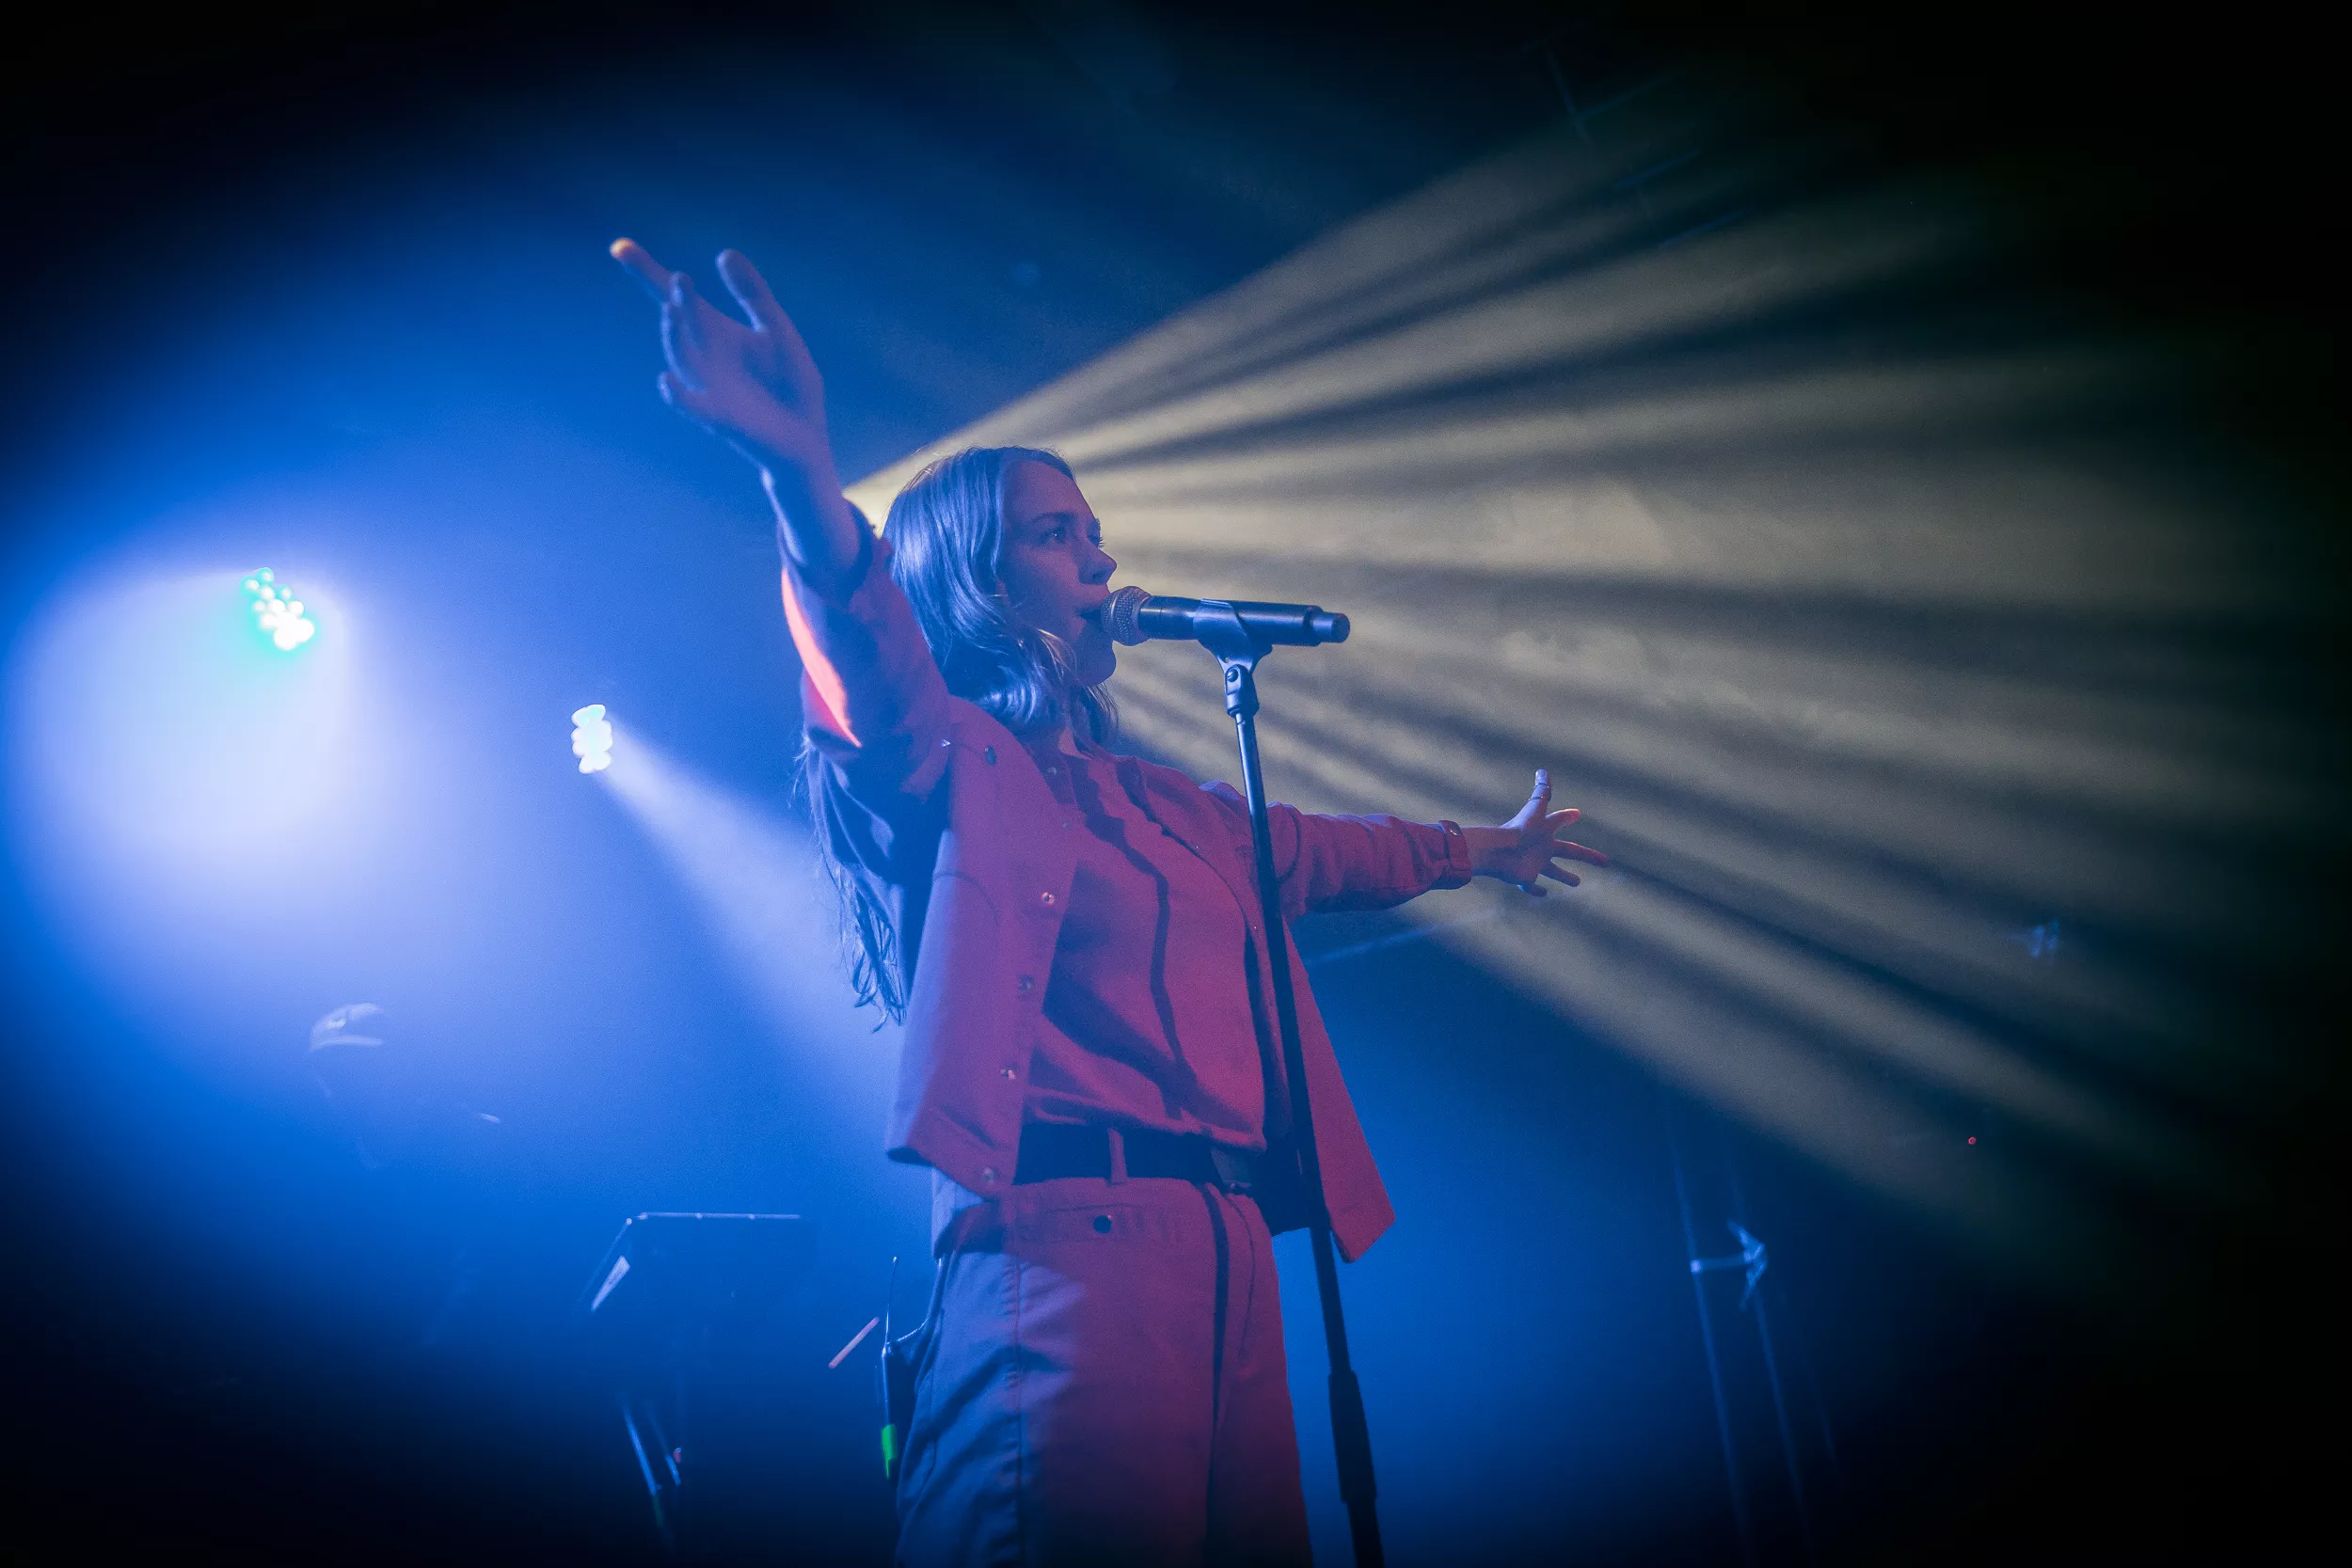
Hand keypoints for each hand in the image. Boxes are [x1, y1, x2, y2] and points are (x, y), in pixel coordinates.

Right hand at [611, 239, 859, 579]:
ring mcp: (708, 386)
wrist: (805, 435)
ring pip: (681, 358)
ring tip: (675, 308)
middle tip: (680, 280)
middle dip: (675, 301)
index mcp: (715, 332)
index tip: (619, 247)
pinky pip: (692, 406)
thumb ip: (753, 294)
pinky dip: (677, 395)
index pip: (675, 298)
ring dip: (674, 335)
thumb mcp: (776, 329)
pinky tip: (666, 380)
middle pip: (676, 323)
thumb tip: (724, 253)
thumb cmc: (790, 383)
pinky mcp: (721, 418)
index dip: (647, 272)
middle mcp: (703, 356)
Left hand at [1468, 770, 1607, 896]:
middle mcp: (1541, 846)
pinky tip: (1544, 893)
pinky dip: (1536, 889)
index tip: (1576, 813)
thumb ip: (1541, 791)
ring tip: (1577, 882)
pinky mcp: (1524, 877)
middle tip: (1605, 861)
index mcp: (1544, 830)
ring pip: (1552, 870)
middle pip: (1568, 850)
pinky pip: (1531, 885)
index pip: (1558, 821)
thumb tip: (1542, 770)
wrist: (1498, 851)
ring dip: (1564, 876)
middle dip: (1586, 854)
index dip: (1567, 817)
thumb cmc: (1518, 830)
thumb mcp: (1534, 809)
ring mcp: (1533, 862)